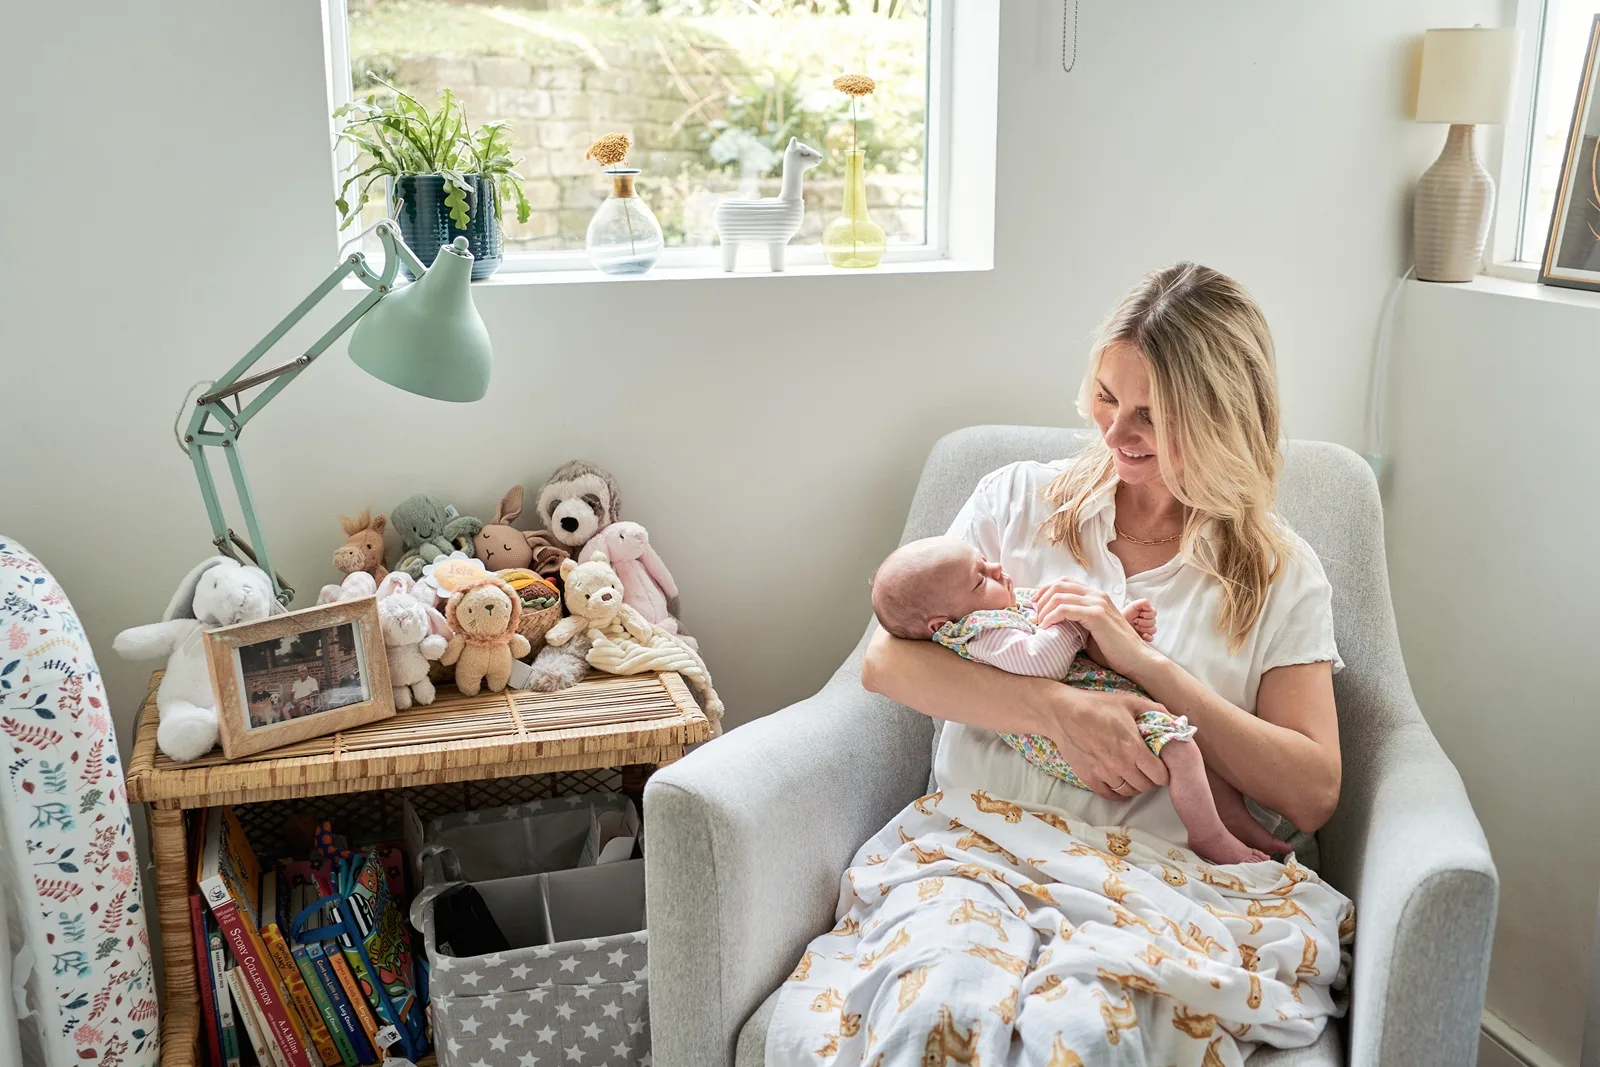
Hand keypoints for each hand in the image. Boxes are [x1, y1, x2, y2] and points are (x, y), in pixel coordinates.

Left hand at [1033, 579, 1158, 678]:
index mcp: (1096, 596)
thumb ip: (1076, 621)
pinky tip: (1046, 628)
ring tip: (1039, 625)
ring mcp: (1097, 603)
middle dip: (1041, 599)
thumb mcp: (1091, 631)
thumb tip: (1053, 622)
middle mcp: (1097, 595)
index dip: (1046, 591)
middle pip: (1058, 585)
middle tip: (1034, 617)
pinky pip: (1064, 609)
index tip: (1035, 606)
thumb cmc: (1114, 650)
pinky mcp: (1096, 615)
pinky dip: (1050, 617)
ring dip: (1043, 610)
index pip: (1065, 582)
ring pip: (1058, 596)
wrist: (1137, 659)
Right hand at [1039, 685, 1169, 799]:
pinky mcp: (1089, 778)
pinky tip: (1119, 781)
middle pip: (1146, 786)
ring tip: (1133, 773)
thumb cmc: (1097, 705)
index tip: (1161, 765)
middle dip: (1151, 779)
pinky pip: (1110, 795)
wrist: (1062, 712)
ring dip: (1135, 785)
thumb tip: (1179, 721)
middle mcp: (1119, 764)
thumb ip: (1157, 711)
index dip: (1164, 772)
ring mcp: (1103, 773)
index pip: (1160, 775)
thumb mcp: (1130, 702)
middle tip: (1148, 768)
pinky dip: (1118, 792)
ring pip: (1129, 791)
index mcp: (1133, 747)